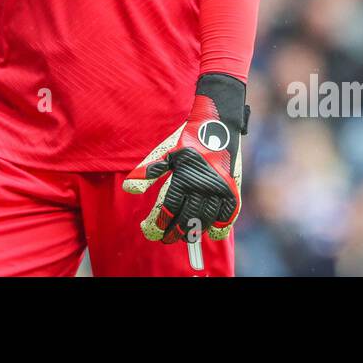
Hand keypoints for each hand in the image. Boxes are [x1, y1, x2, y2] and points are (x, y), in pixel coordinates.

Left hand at [122, 73, 247, 243]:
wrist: (218, 123)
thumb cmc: (187, 138)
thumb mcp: (165, 152)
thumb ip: (147, 172)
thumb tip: (128, 190)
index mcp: (184, 177)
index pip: (169, 209)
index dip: (159, 223)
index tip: (152, 230)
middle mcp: (203, 186)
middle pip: (187, 220)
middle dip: (174, 233)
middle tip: (166, 238)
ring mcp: (220, 190)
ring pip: (206, 221)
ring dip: (193, 232)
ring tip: (184, 236)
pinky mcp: (233, 190)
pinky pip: (227, 216)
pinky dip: (218, 226)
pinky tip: (209, 230)